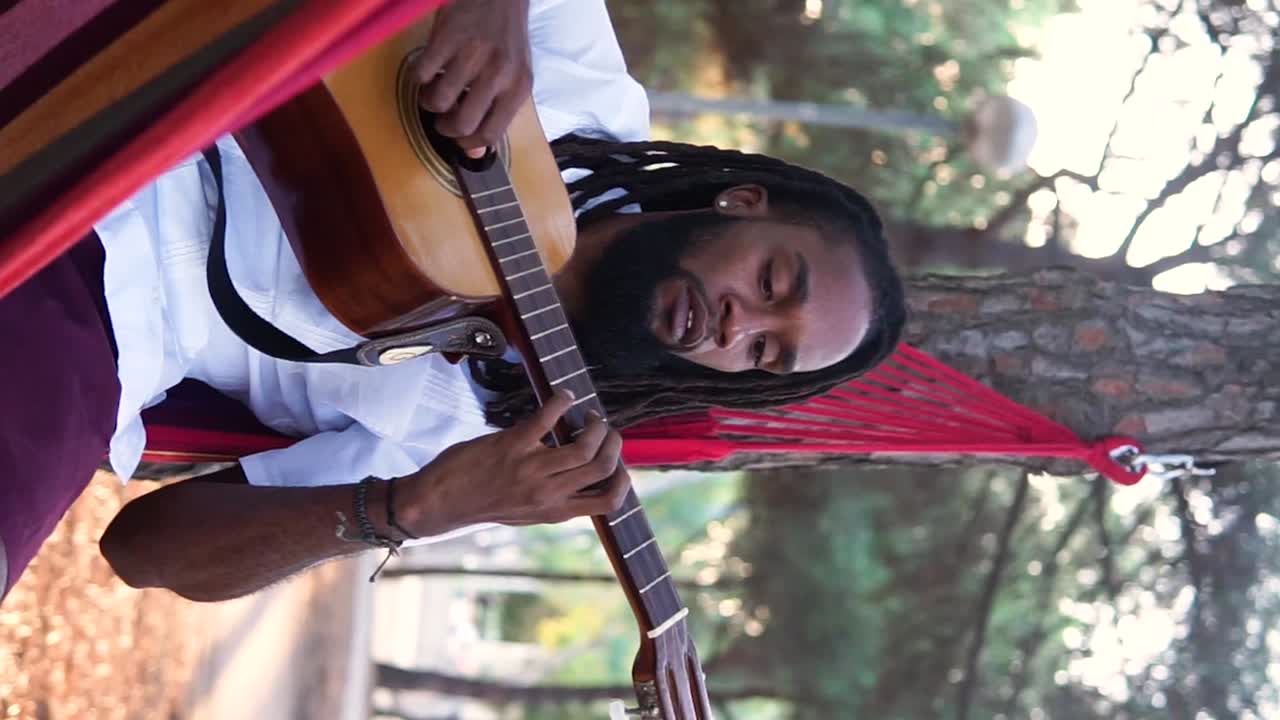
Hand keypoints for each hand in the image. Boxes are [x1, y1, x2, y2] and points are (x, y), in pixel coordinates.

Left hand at [398, 389, 630, 536]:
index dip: (624, 479)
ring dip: (594, 424)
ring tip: (588, 415)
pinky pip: (548, 418)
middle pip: (603, 467)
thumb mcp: (525, 513)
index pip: (608, 502)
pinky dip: (562, 401)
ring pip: (585, 445)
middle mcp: (548, 493)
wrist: (437, 503)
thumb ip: (553, 499)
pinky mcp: (512, 445)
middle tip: (604, 428)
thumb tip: (577, 480)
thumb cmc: (480, 504)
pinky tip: (563, 397)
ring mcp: (532, 469)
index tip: (619, 462)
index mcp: (554, 511)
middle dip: (613, 442)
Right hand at [414, 0, 532, 158]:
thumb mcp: (514, 78)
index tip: (459, 137)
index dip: (468, 143)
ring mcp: (472, 54)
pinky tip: (430, 69)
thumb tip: (473, 154)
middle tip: (442, 119)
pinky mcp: (447, 36)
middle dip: (445, 128)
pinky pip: (422, 73)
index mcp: (518, 87)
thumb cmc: (506, 41)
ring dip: (430, 102)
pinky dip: (420, 77)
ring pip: (438, 101)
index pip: (490, 134)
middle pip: (462, 124)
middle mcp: (499, 73)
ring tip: (435, 91)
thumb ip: (497, 114)